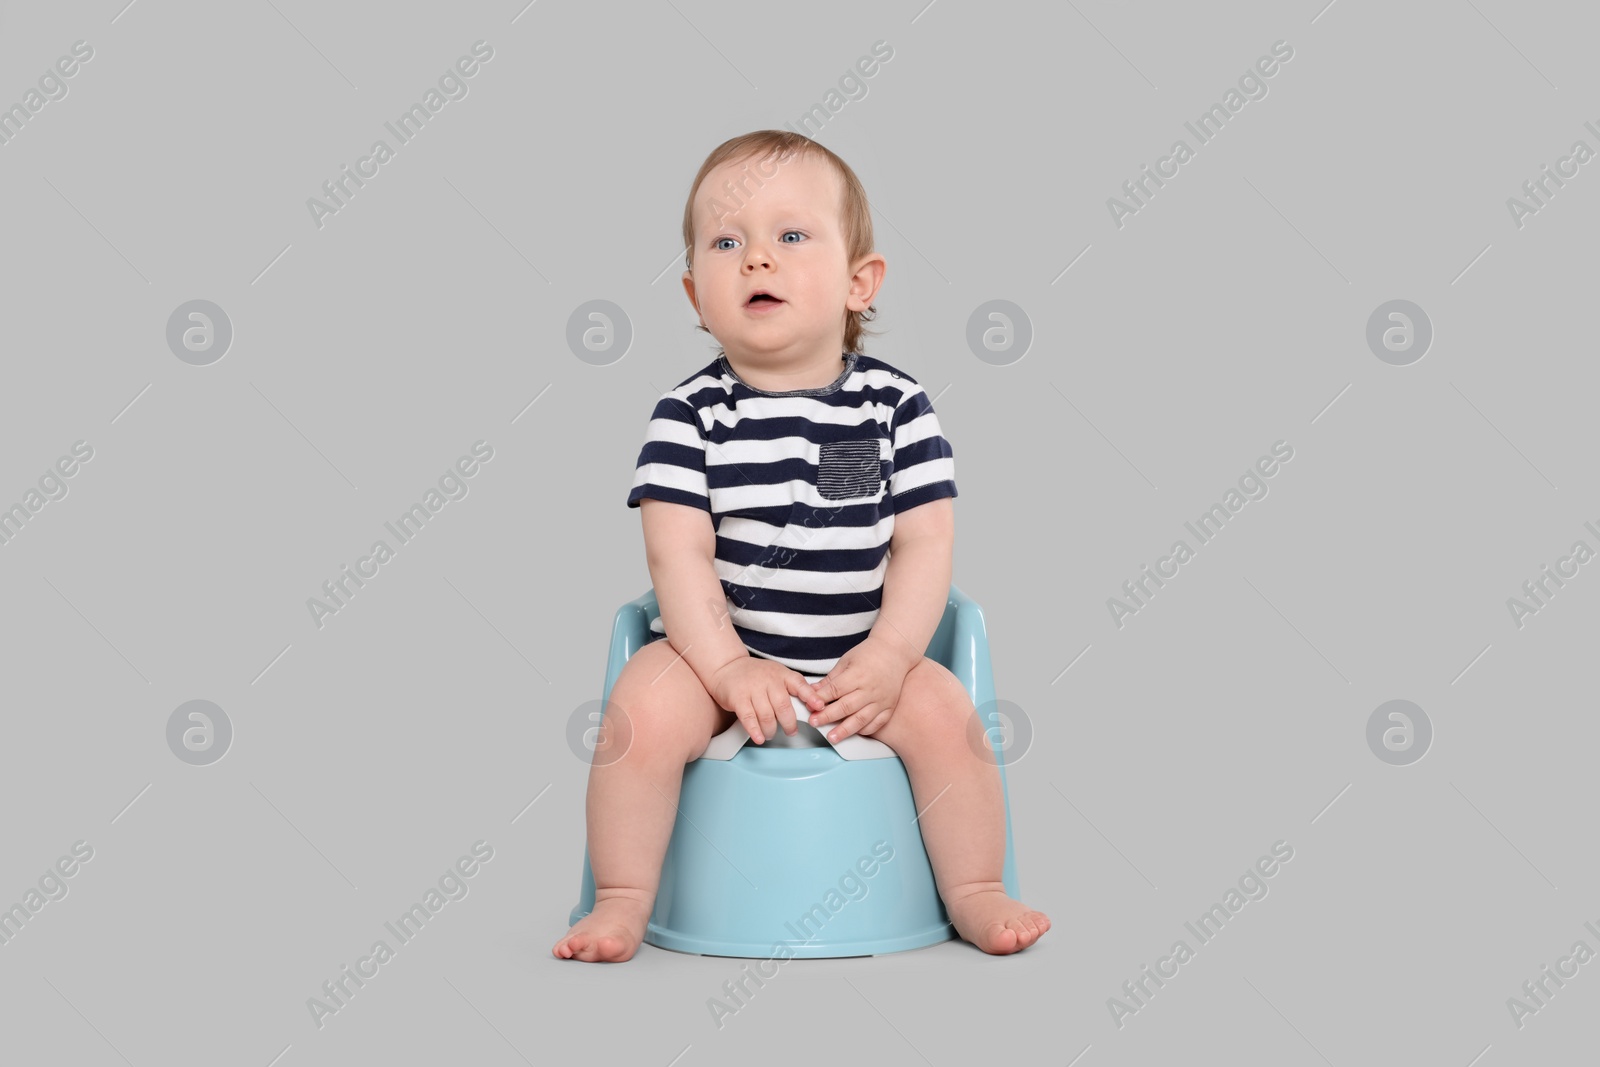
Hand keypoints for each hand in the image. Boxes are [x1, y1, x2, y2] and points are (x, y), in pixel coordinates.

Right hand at [706, 656, 824, 744]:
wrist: (726, 666)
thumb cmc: (754, 674)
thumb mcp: (776, 673)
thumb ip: (792, 687)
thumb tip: (813, 703)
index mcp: (781, 674)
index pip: (800, 684)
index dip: (811, 696)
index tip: (819, 707)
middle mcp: (768, 680)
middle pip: (784, 706)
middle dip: (789, 724)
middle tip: (790, 731)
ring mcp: (752, 689)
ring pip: (767, 715)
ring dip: (771, 730)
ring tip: (771, 733)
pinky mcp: (738, 698)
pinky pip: (749, 718)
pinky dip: (755, 730)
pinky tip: (759, 737)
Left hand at [808, 637, 913, 742]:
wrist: (895, 652)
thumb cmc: (869, 654)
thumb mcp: (846, 661)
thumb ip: (830, 679)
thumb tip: (813, 692)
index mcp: (858, 674)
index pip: (835, 690)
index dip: (820, 700)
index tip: (809, 707)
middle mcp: (870, 689)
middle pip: (846, 706)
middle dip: (828, 716)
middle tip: (814, 722)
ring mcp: (882, 700)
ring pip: (861, 719)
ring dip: (845, 730)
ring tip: (832, 738)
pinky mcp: (890, 707)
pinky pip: (877, 723)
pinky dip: (865, 730)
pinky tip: (853, 732)